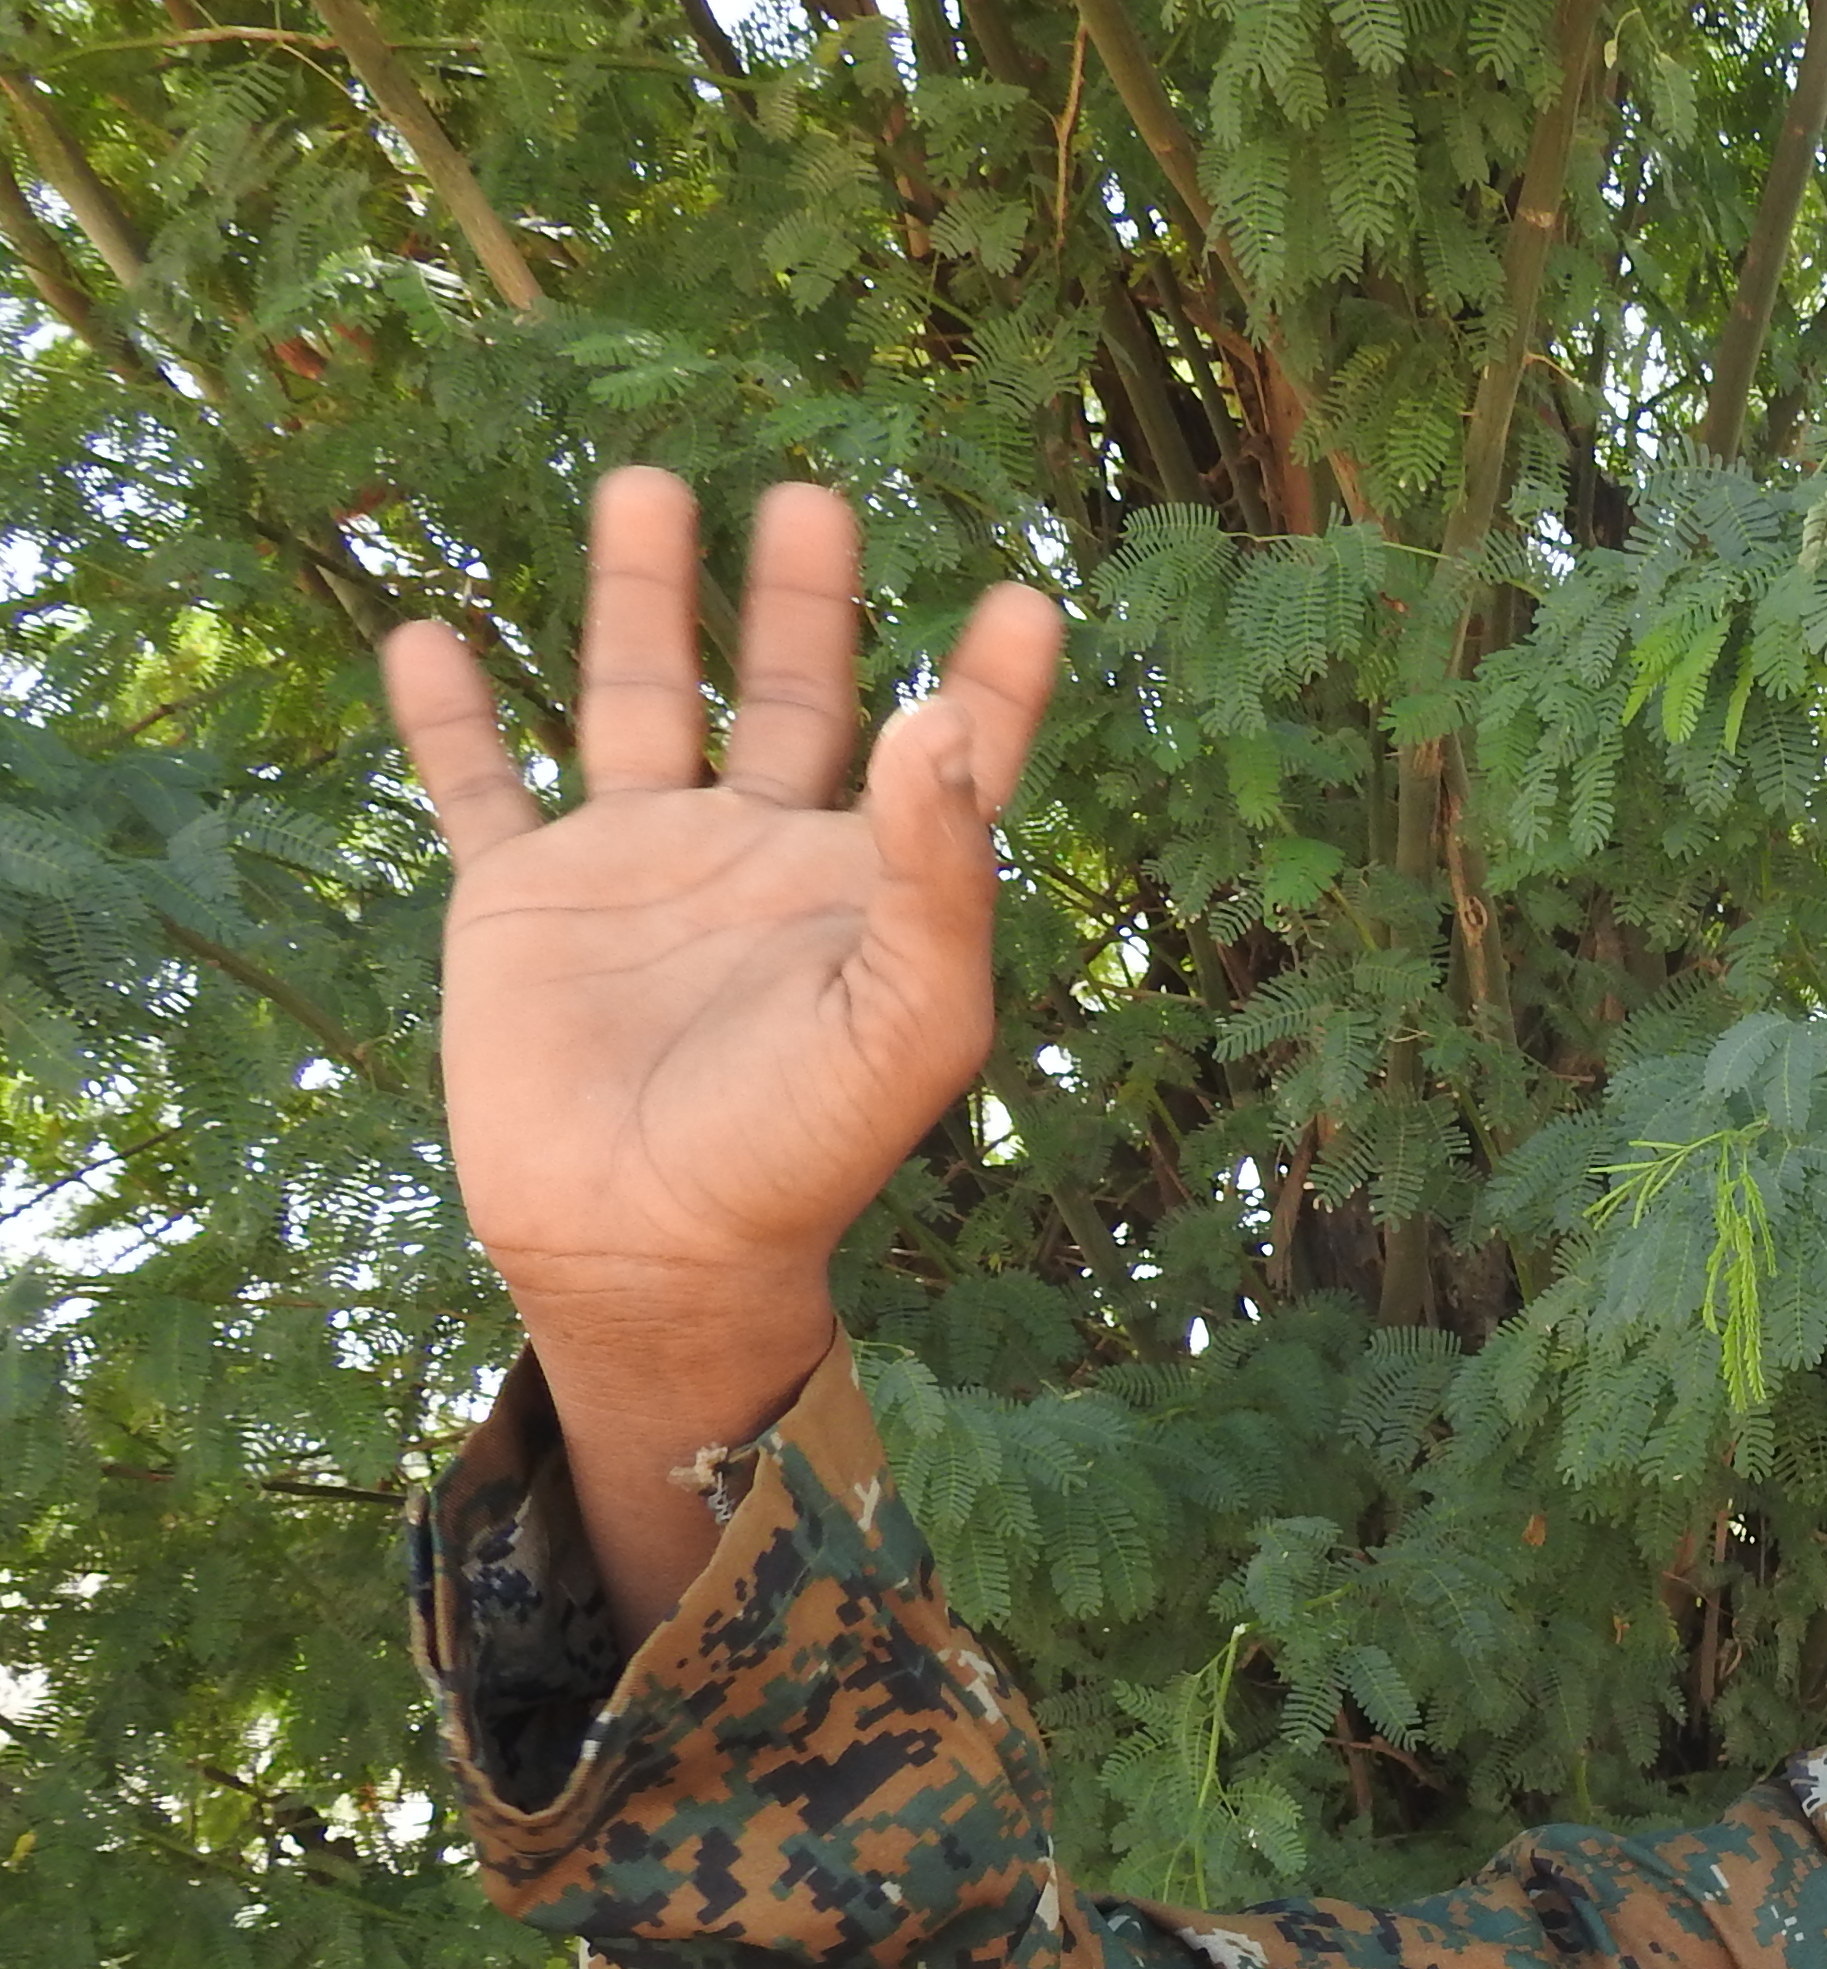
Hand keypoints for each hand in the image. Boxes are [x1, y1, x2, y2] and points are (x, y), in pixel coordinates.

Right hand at [382, 469, 1060, 1616]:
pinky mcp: (522, 904)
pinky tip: (429, 632)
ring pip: (636, 701)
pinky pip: (479, 788)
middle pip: (787, 695)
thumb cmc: (803, 1147)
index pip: (947, 762)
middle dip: (799, 600)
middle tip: (811, 495)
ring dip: (639, 600)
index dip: (987, 684)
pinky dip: (448, 716)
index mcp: (867, 888)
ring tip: (648, 486)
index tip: (1022, 592)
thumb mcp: (907, 1014)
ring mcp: (637, 872)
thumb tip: (934, 717)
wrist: (652, 1248)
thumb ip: (935, 872)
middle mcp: (758, 860)